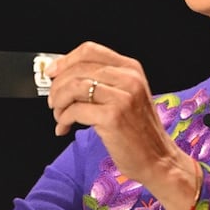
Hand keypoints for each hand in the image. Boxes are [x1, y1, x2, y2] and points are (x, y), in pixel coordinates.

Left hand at [45, 42, 197, 209]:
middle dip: (57, 86)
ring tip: (59, 116)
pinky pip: (75, 110)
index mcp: (131, 68)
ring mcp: (122, 97)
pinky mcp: (113, 117)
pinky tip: (64, 128)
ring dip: (58, 102)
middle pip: (78, 68)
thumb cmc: (138, 132)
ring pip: (74, 87)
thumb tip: (62, 75)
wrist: (158, 159)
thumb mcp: (126, 96)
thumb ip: (101, 82)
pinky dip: (63, 119)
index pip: (90, 50)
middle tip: (53, 101)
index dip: (65, 60)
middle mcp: (129, 78)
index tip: (51, 72)